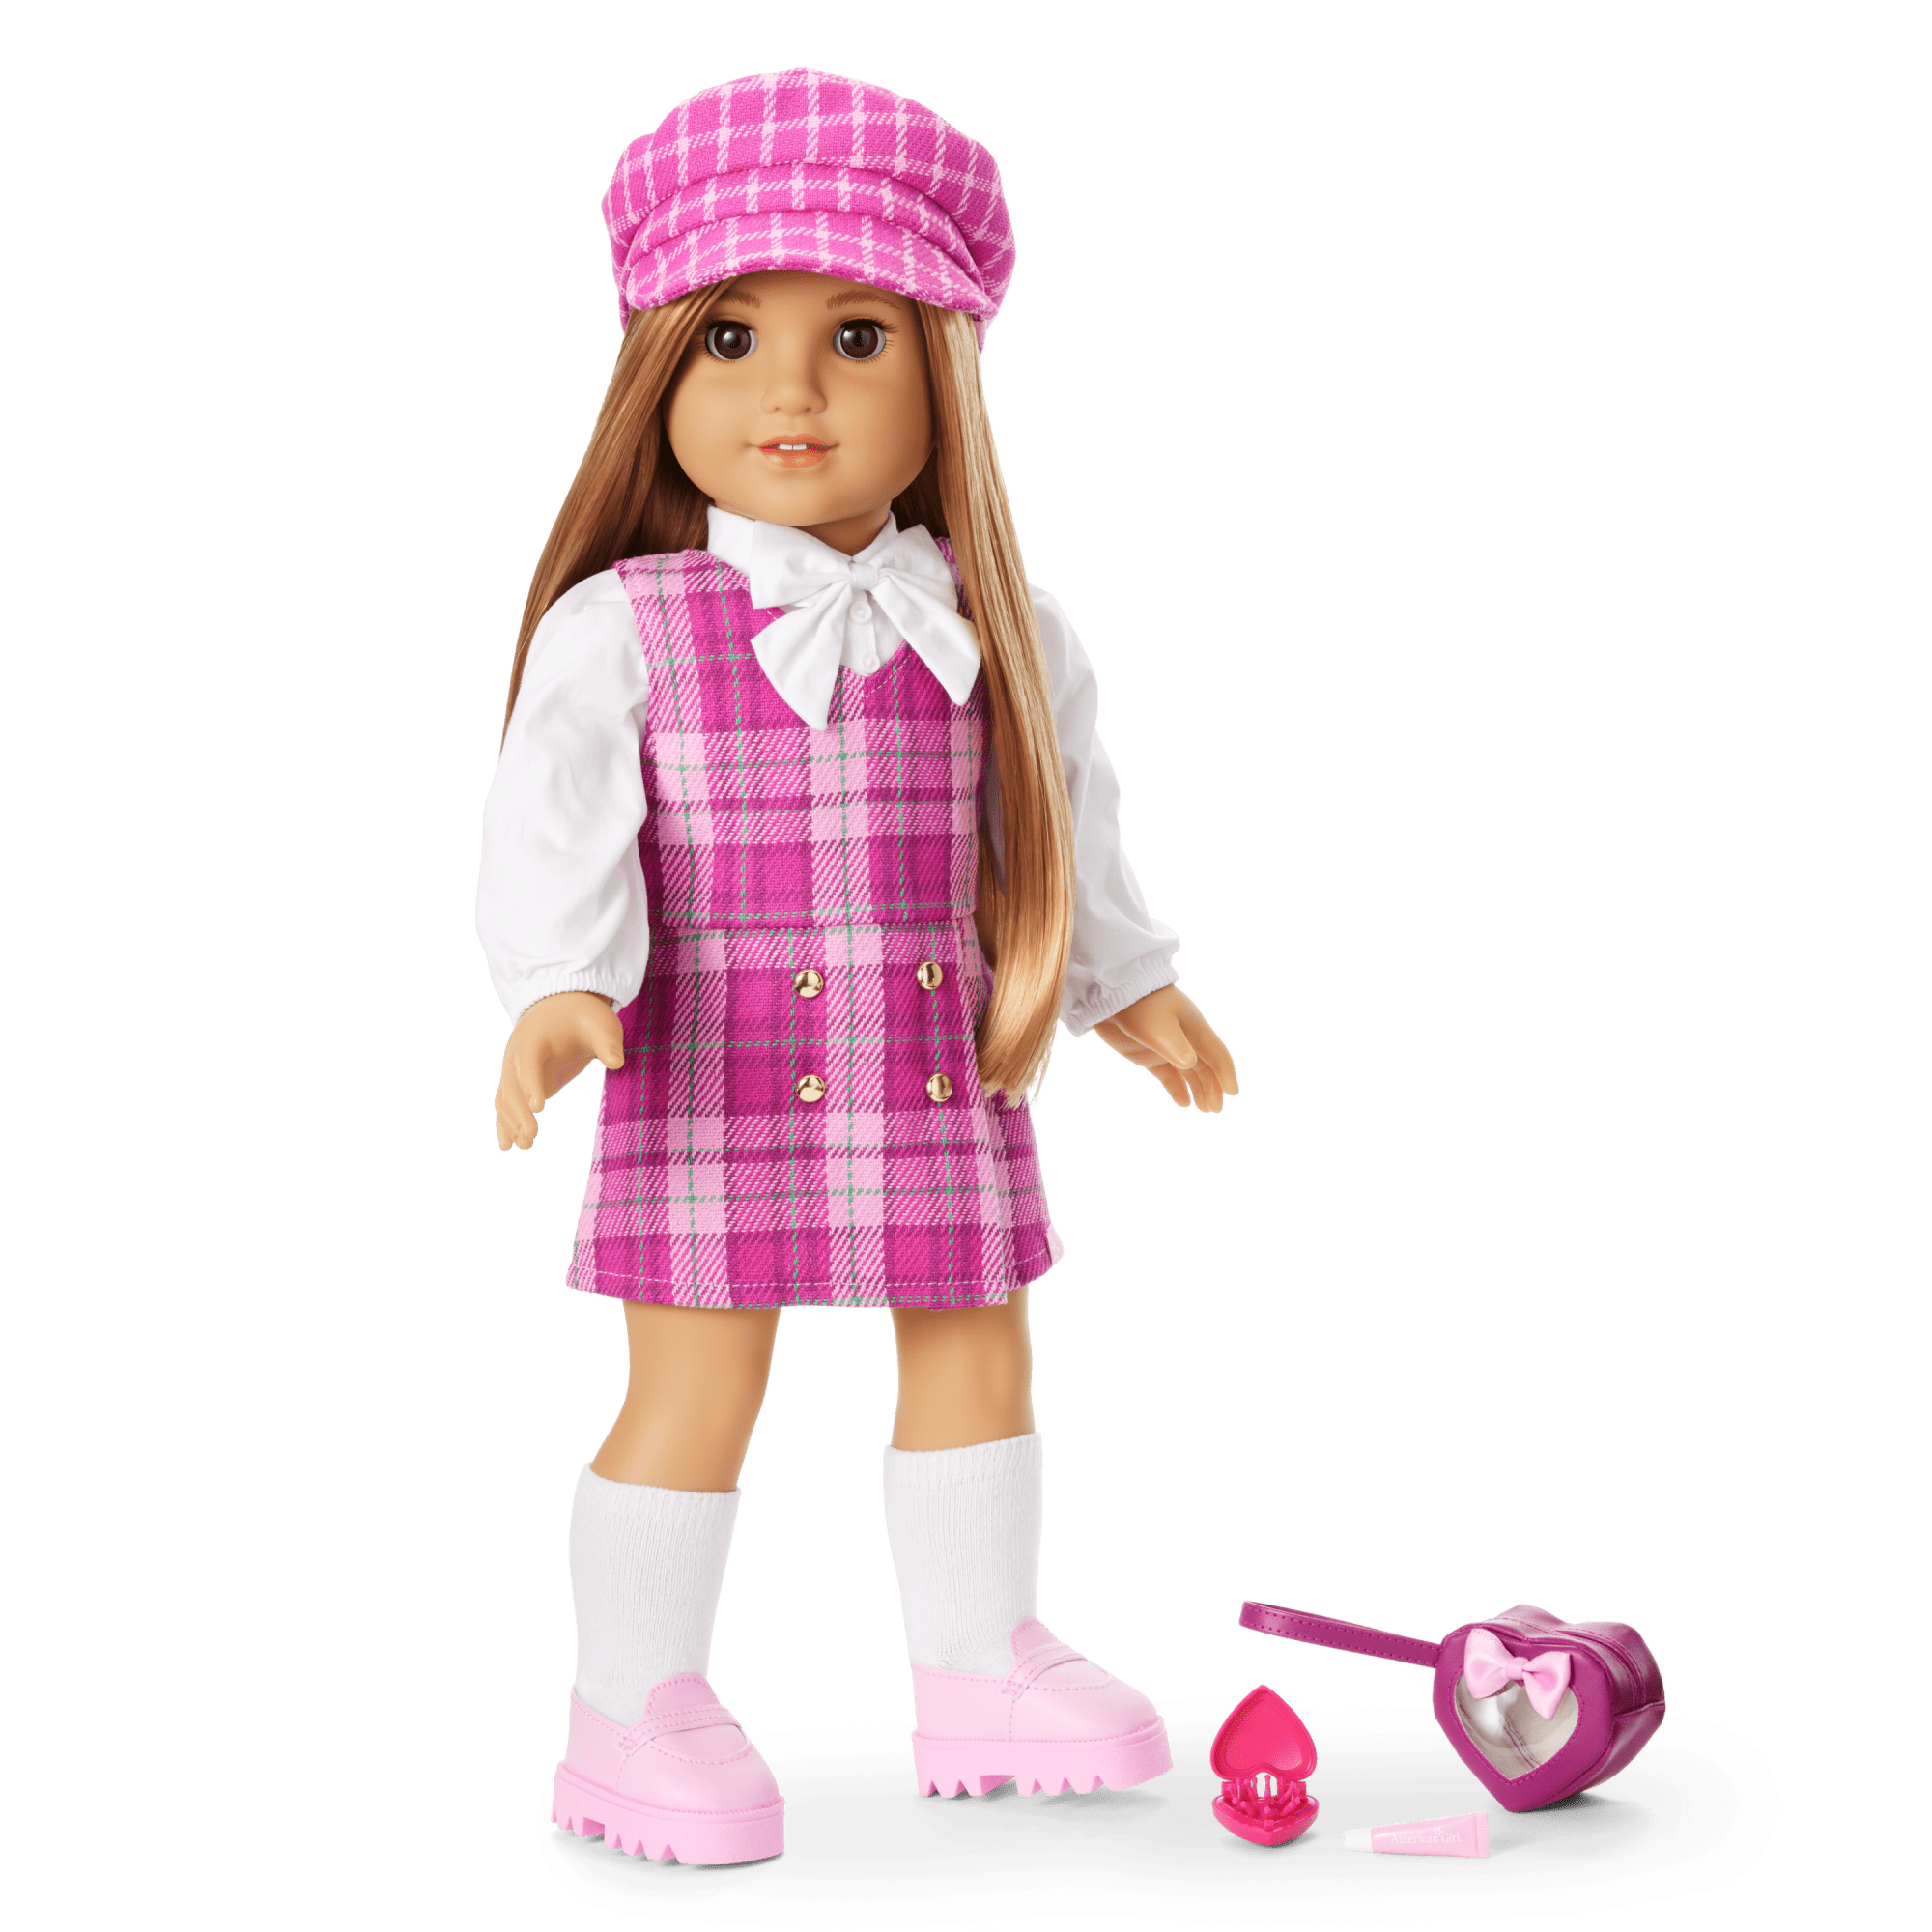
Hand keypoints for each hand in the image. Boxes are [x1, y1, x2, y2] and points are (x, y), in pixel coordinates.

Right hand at [494, 992, 624, 1150]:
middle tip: (531, 1136)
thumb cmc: (584, 1015)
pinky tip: (507, 1144)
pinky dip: (505, 1122)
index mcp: (534, 1036)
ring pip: (506, 1098)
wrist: (563, 1006)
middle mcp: (517, 1054)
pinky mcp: (522, 1081)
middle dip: (519, 1111)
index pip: (528, 1061)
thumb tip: (617, 1062)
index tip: (537, 1106)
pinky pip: (507, 1103)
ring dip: (511, 1122)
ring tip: (525, 1145)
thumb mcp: (600, 1023)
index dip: (531, 1083)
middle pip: (512, 1085)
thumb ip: (607, 1042)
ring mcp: (516, 1069)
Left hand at [1092, 984, 1237, 1113]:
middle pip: (1205, 1067)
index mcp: (1195, 1029)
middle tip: (1215, 1109)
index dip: (1225, 1073)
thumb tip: (1191, 1064)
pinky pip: (1168, 1074)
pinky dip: (1177, 1087)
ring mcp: (1168, 1046)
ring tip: (1203, 1108)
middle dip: (1212, 1086)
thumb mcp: (1159, 1027)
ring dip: (1198, 1088)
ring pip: (1189, 1072)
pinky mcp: (1149, 1054)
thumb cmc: (1141, 1007)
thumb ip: (1176, 1046)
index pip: (1217, 1054)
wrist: (1113, 995)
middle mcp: (1185, 1039)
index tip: (1232, 1092)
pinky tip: (1183, 1102)